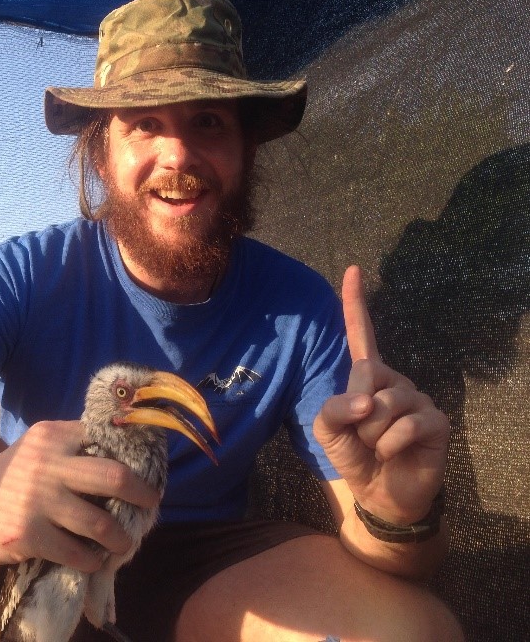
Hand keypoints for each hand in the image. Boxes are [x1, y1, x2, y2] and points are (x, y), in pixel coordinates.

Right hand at [0, 420, 160, 571]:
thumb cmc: (16, 476)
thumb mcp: (40, 447)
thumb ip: (74, 445)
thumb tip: (128, 457)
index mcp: (53, 435)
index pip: (106, 438)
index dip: (133, 457)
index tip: (147, 472)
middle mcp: (46, 462)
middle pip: (114, 476)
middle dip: (142, 494)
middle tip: (151, 504)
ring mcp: (37, 499)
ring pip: (100, 522)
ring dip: (120, 538)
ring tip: (123, 543)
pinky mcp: (28, 533)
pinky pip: (76, 552)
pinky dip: (92, 560)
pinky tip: (94, 560)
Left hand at [314, 266, 448, 524]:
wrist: (379, 494)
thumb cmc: (354, 455)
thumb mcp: (327, 431)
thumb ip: (332, 408)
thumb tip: (367, 401)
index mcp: (368, 377)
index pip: (362, 335)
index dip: (355, 304)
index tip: (353, 269)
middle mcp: (396, 381)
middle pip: (367, 376)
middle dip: (355, 412)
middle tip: (362, 436)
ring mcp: (419, 399)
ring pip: (385, 404)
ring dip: (372, 434)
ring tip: (378, 447)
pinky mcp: (436, 421)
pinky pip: (406, 425)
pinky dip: (391, 444)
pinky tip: (394, 454)